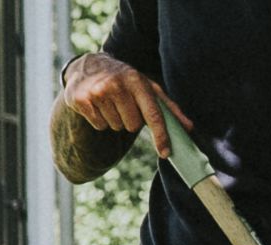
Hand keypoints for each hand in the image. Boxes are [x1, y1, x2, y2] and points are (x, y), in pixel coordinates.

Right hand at [61, 53, 185, 156]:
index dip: (160, 135)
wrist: (89, 64)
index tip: (165, 153)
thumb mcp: (147, 86)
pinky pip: (99, 125)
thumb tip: (189, 128)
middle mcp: (117, 85)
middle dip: (130, 120)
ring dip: (115, 120)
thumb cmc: (125, 79)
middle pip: (132, 125)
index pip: (153, 114)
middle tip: (124, 105)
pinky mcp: (81, 100)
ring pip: (115, 126)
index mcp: (137, 81)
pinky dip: (100, 120)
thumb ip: (168, 107)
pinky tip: (98, 105)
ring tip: (110, 103)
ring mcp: (98, 92)